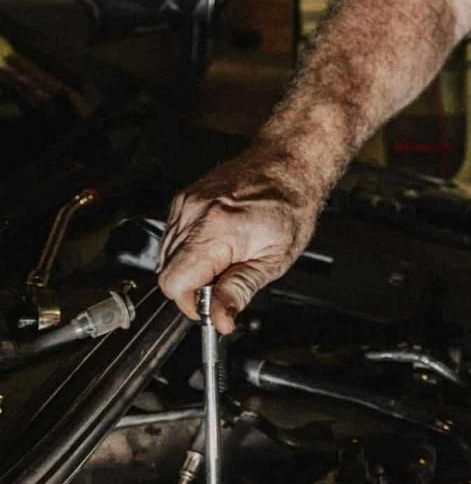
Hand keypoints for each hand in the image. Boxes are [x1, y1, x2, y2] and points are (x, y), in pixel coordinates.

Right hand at [158, 141, 320, 331]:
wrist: (288, 164)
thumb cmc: (289, 206)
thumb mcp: (274, 259)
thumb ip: (240, 290)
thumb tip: (220, 319)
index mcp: (215, 229)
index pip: (174, 283)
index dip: (192, 301)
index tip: (213, 303)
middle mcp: (193, 213)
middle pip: (167, 272)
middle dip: (194, 285)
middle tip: (227, 278)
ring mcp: (185, 203)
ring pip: (167, 256)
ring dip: (192, 267)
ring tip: (226, 257)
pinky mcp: (183, 198)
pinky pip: (173, 237)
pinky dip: (190, 248)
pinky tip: (218, 242)